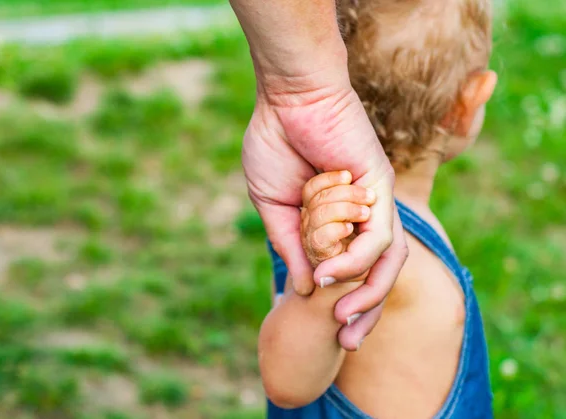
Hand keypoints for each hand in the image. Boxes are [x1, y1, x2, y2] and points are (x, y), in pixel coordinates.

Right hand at [243, 74, 407, 348]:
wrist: (288, 99)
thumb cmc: (276, 144)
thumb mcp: (275, 208)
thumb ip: (290, 246)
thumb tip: (302, 287)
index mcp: (340, 218)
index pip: (354, 269)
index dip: (347, 301)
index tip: (330, 330)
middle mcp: (364, 213)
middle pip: (381, 272)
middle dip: (368, 310)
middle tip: (349, 341)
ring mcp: (376, 199)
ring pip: (388, 259)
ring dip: (366, 292)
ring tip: (339, 316)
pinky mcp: (379, 185)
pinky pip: (377, 234)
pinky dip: (352, 257)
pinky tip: (326, 271)